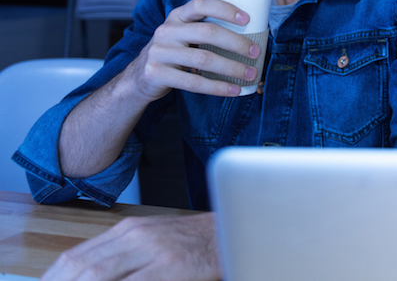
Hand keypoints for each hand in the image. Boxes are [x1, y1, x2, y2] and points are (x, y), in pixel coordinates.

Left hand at [41, 213, 221, 280]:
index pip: (76, 256)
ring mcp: (153, 250)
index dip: (54, 278)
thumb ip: (122, 254)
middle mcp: (136, 235)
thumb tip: (88, 274)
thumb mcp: (153, 241)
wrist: (234, 230)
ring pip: (99, 275)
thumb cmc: (195, 242)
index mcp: (128, 229)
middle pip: (81, 267)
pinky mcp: (171, 266)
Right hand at [126, 0, 261, 102]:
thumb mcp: (182, 33)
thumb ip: (204, 28)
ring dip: (232, 67)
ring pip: (203, 59)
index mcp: (177, 16)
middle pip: (207, 32)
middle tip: (255, 51)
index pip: (201, 4)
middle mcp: (167, 30)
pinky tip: (233, 89)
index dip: (225, 9)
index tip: (247, 19)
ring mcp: (160, 52)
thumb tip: (249, 34)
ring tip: (250, 73)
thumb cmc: (172, 52)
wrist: (138, 77)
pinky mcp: (157, 73)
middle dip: (236, 42)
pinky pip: (193, 82)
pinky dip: (217, 87)